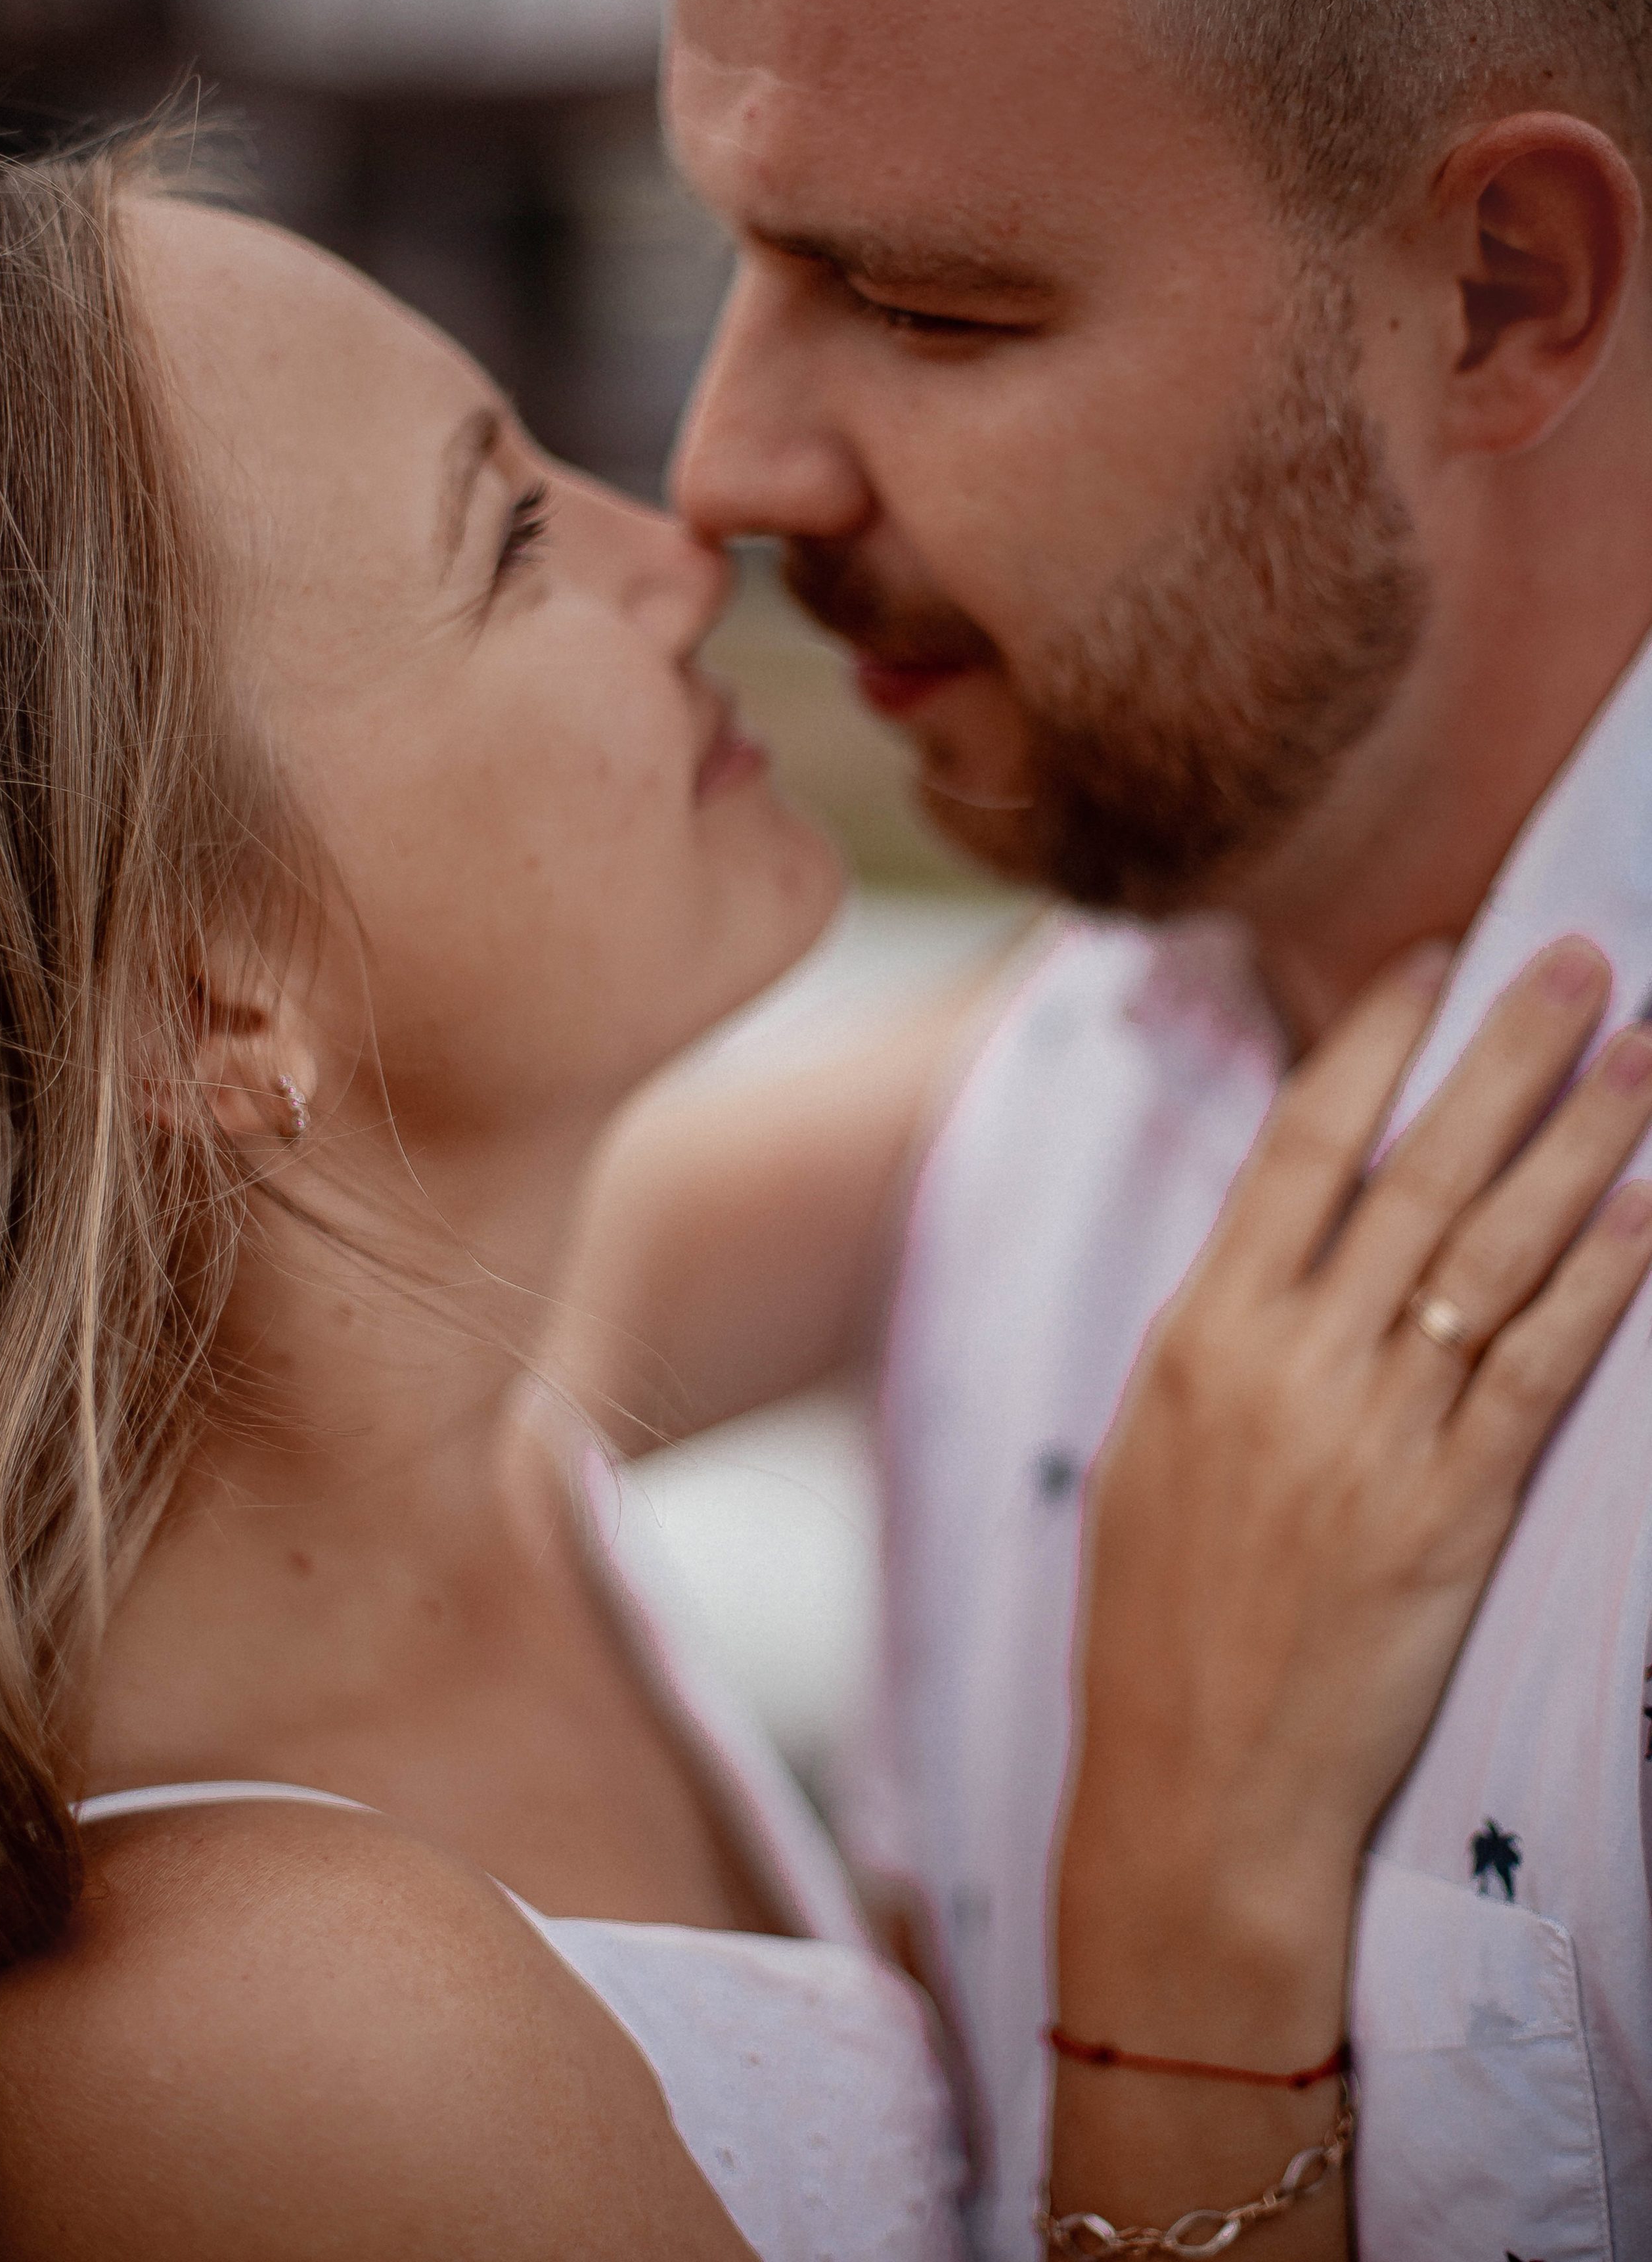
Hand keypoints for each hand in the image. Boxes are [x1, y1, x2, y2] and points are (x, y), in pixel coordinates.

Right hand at [1050, 935, 1651, 2251]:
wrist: (1192, 1796)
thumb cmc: (1159, 1627)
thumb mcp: (1151, 1450)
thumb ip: (1224, 1334)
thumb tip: (1290, 1233)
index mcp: (1201, 1335)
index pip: (1299, 1148)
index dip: (1373, 1045)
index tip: (1433, 960)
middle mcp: (1287, 1363)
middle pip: (1415, 1174)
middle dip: (1504, 1055)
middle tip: (1578, 959)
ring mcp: (1371, 1436)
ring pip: (1492, 1254)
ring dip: (1581, 1145)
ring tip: (1643, 1053)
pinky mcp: (1448, 1517)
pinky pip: (1538, 1374)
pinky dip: (1601, 1286)